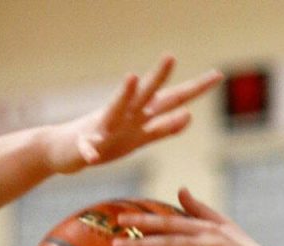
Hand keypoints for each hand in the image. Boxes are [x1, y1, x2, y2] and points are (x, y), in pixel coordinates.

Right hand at [43, 55, 221, 173]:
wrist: (65, 150)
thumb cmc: (107, 141)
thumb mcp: (142, 137)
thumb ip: (163, 127)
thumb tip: (187, 115)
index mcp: (141, 116)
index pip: (174, 99)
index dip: (195, 89)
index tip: (218, 75)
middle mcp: (125, 116)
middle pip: (148, 94)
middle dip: (160, 75)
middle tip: (172, 55)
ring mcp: (105, 127)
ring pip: (116, 107)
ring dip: (125, 93)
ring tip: (133, 77)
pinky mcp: (86, 144)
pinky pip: (89, 147)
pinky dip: (90, 149)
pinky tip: (92, 153)